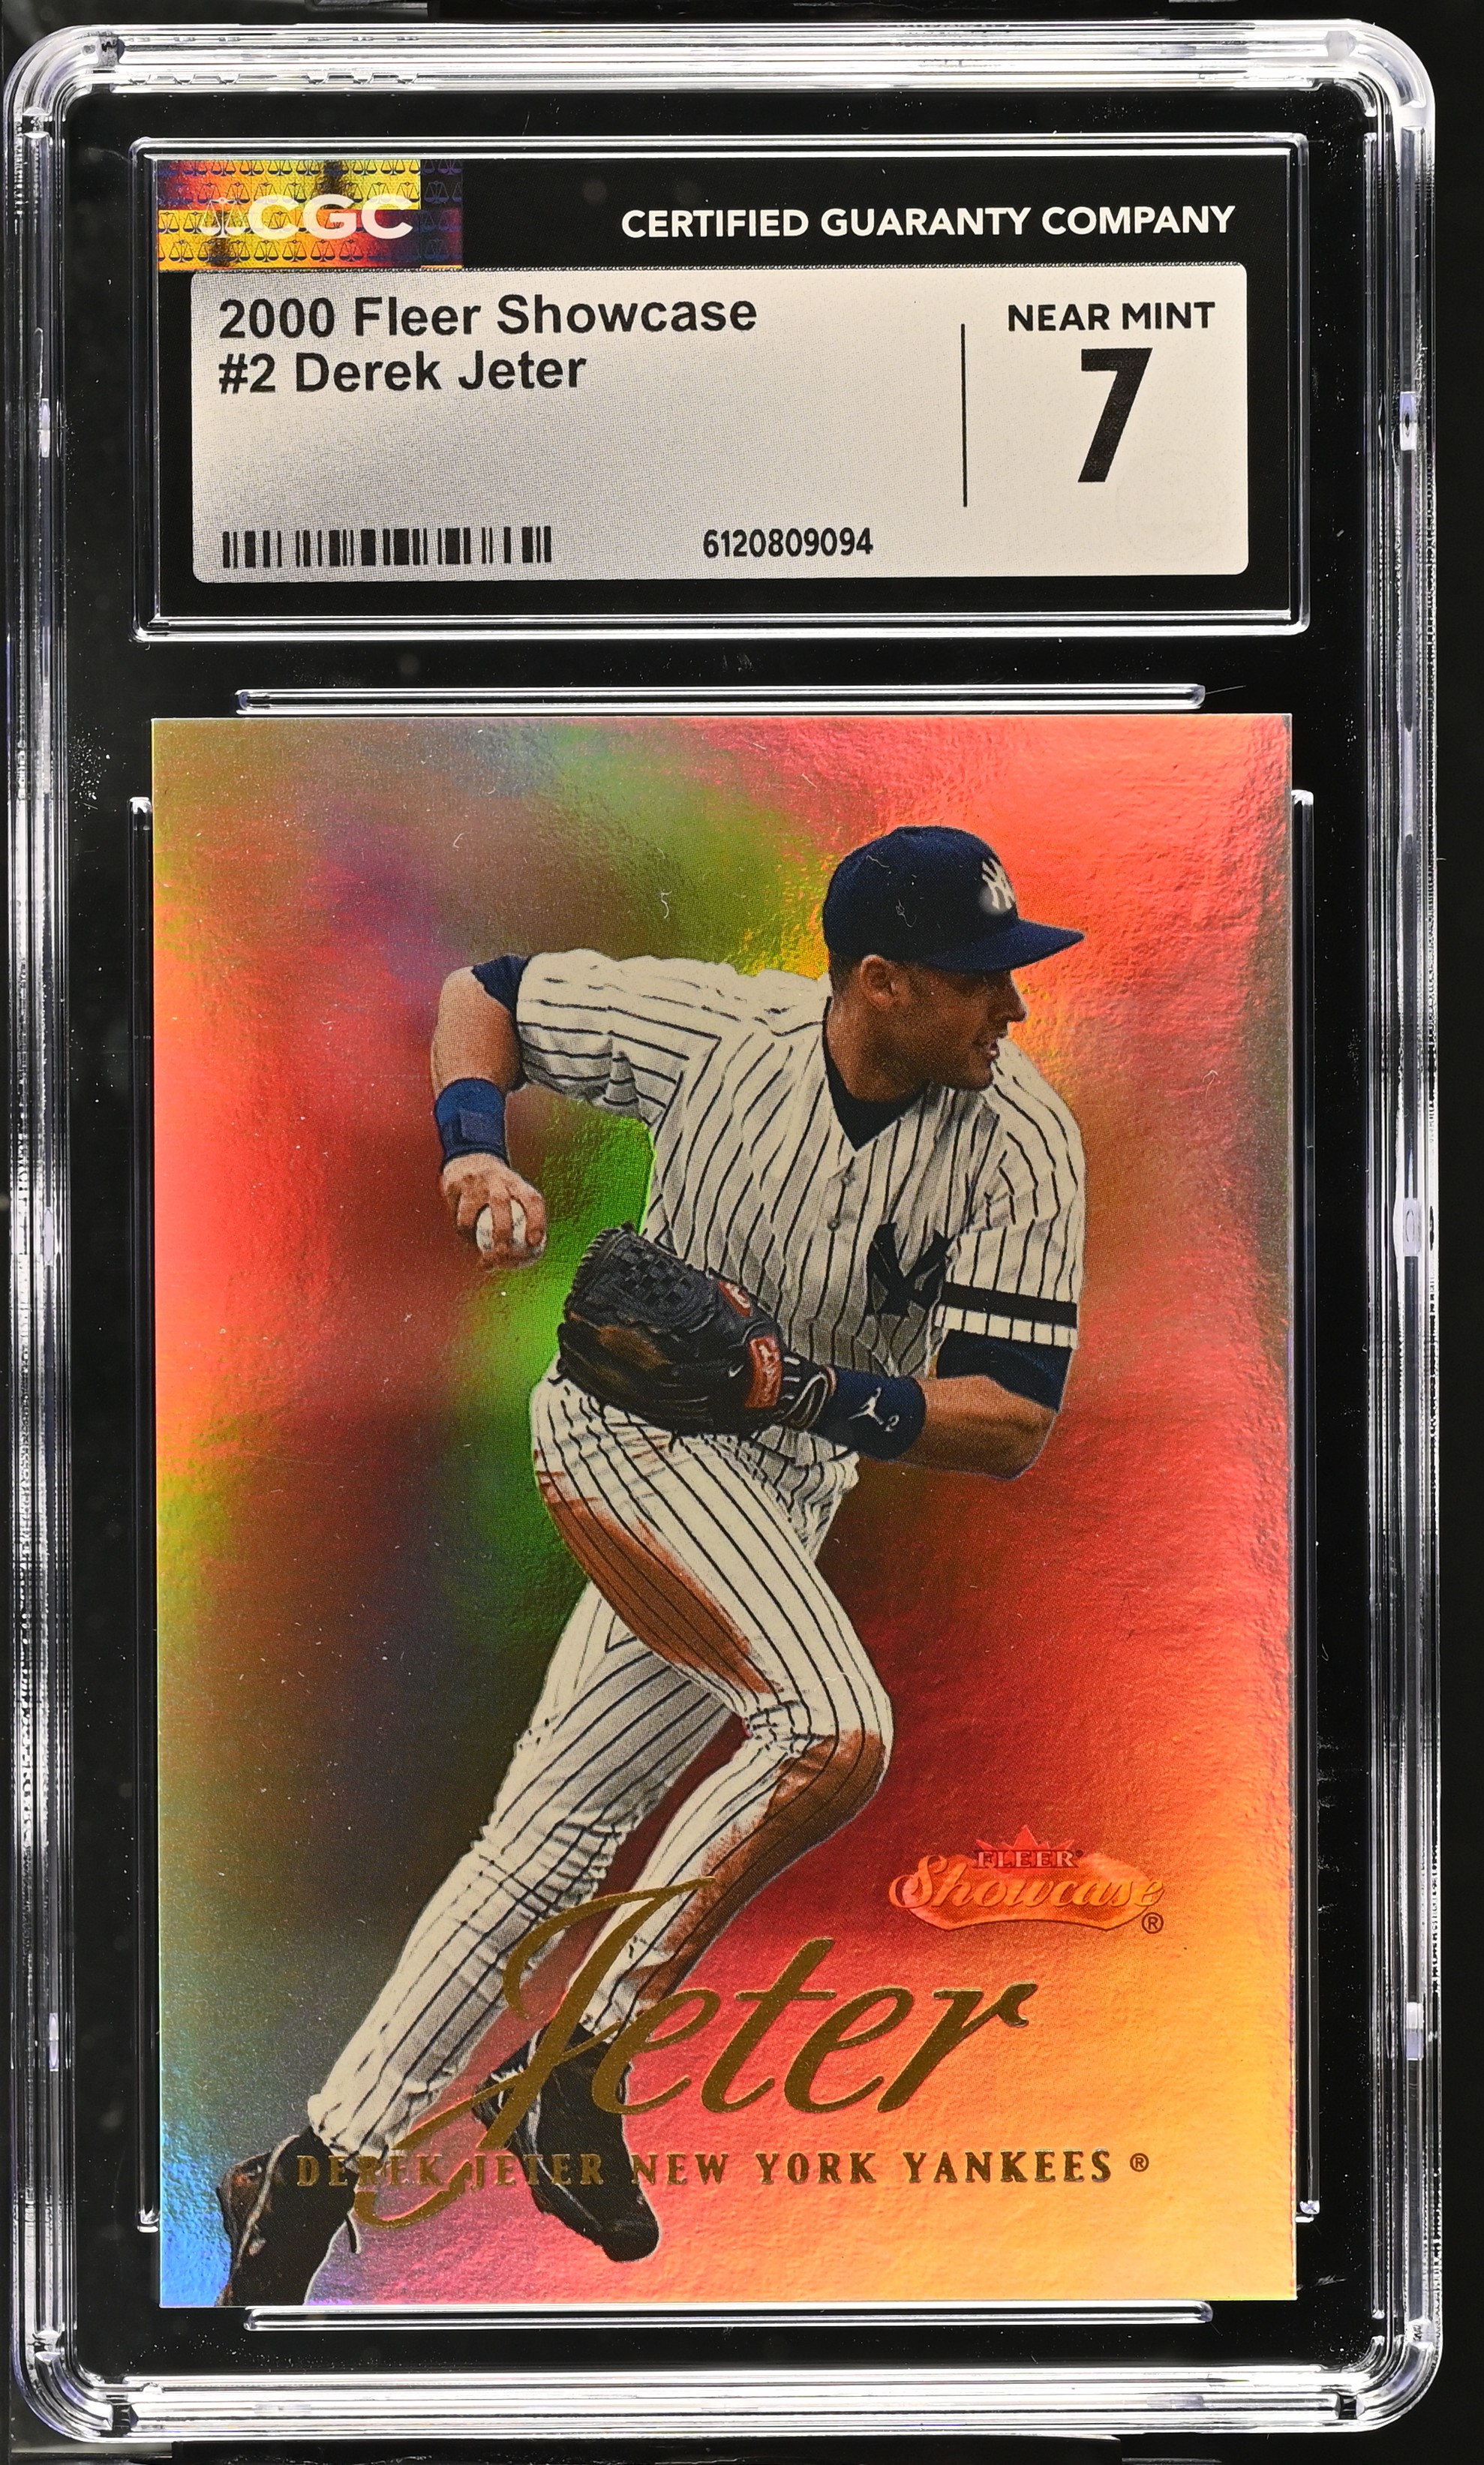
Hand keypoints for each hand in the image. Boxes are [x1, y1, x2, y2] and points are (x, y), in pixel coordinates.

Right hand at [440, 1153, 547, 1268]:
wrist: (471, 1158)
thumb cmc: (500, 1189)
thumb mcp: (516, 1193)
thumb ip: (524, 1218)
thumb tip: (530, 1254)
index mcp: (517, 1183)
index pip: (532, 1199)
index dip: (536, 1221)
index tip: (534, 1243)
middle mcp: (496, 1179)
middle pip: (500, 1203)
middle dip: (501, 1232)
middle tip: (501, 1254)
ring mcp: (473, 1182)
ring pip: (469, 1215)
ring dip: (472, 1238)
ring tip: (480, 1252)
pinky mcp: (453, 1186)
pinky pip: (455, 1217)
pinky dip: (463, 1233)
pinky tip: (469, 1240)